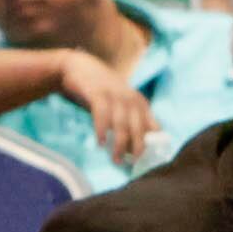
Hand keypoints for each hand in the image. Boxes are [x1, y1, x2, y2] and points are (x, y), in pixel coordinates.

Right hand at [54, 50, 159, 164]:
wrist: (78, 67)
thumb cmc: (101, 92)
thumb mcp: (121, 104)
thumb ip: (129, 122)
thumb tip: (134, 151)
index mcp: (141, 103)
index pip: (154, 127)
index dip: (152, 145)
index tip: (147, 160)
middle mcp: (132, 99)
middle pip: (139, 129)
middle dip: (136, 149)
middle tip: (130, 164)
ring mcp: (115, 96)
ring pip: (122, 126)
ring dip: (119, 145)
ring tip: (115, 159)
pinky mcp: (98, 93)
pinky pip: (103, 115)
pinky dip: (103, 130)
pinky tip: (101, 142)